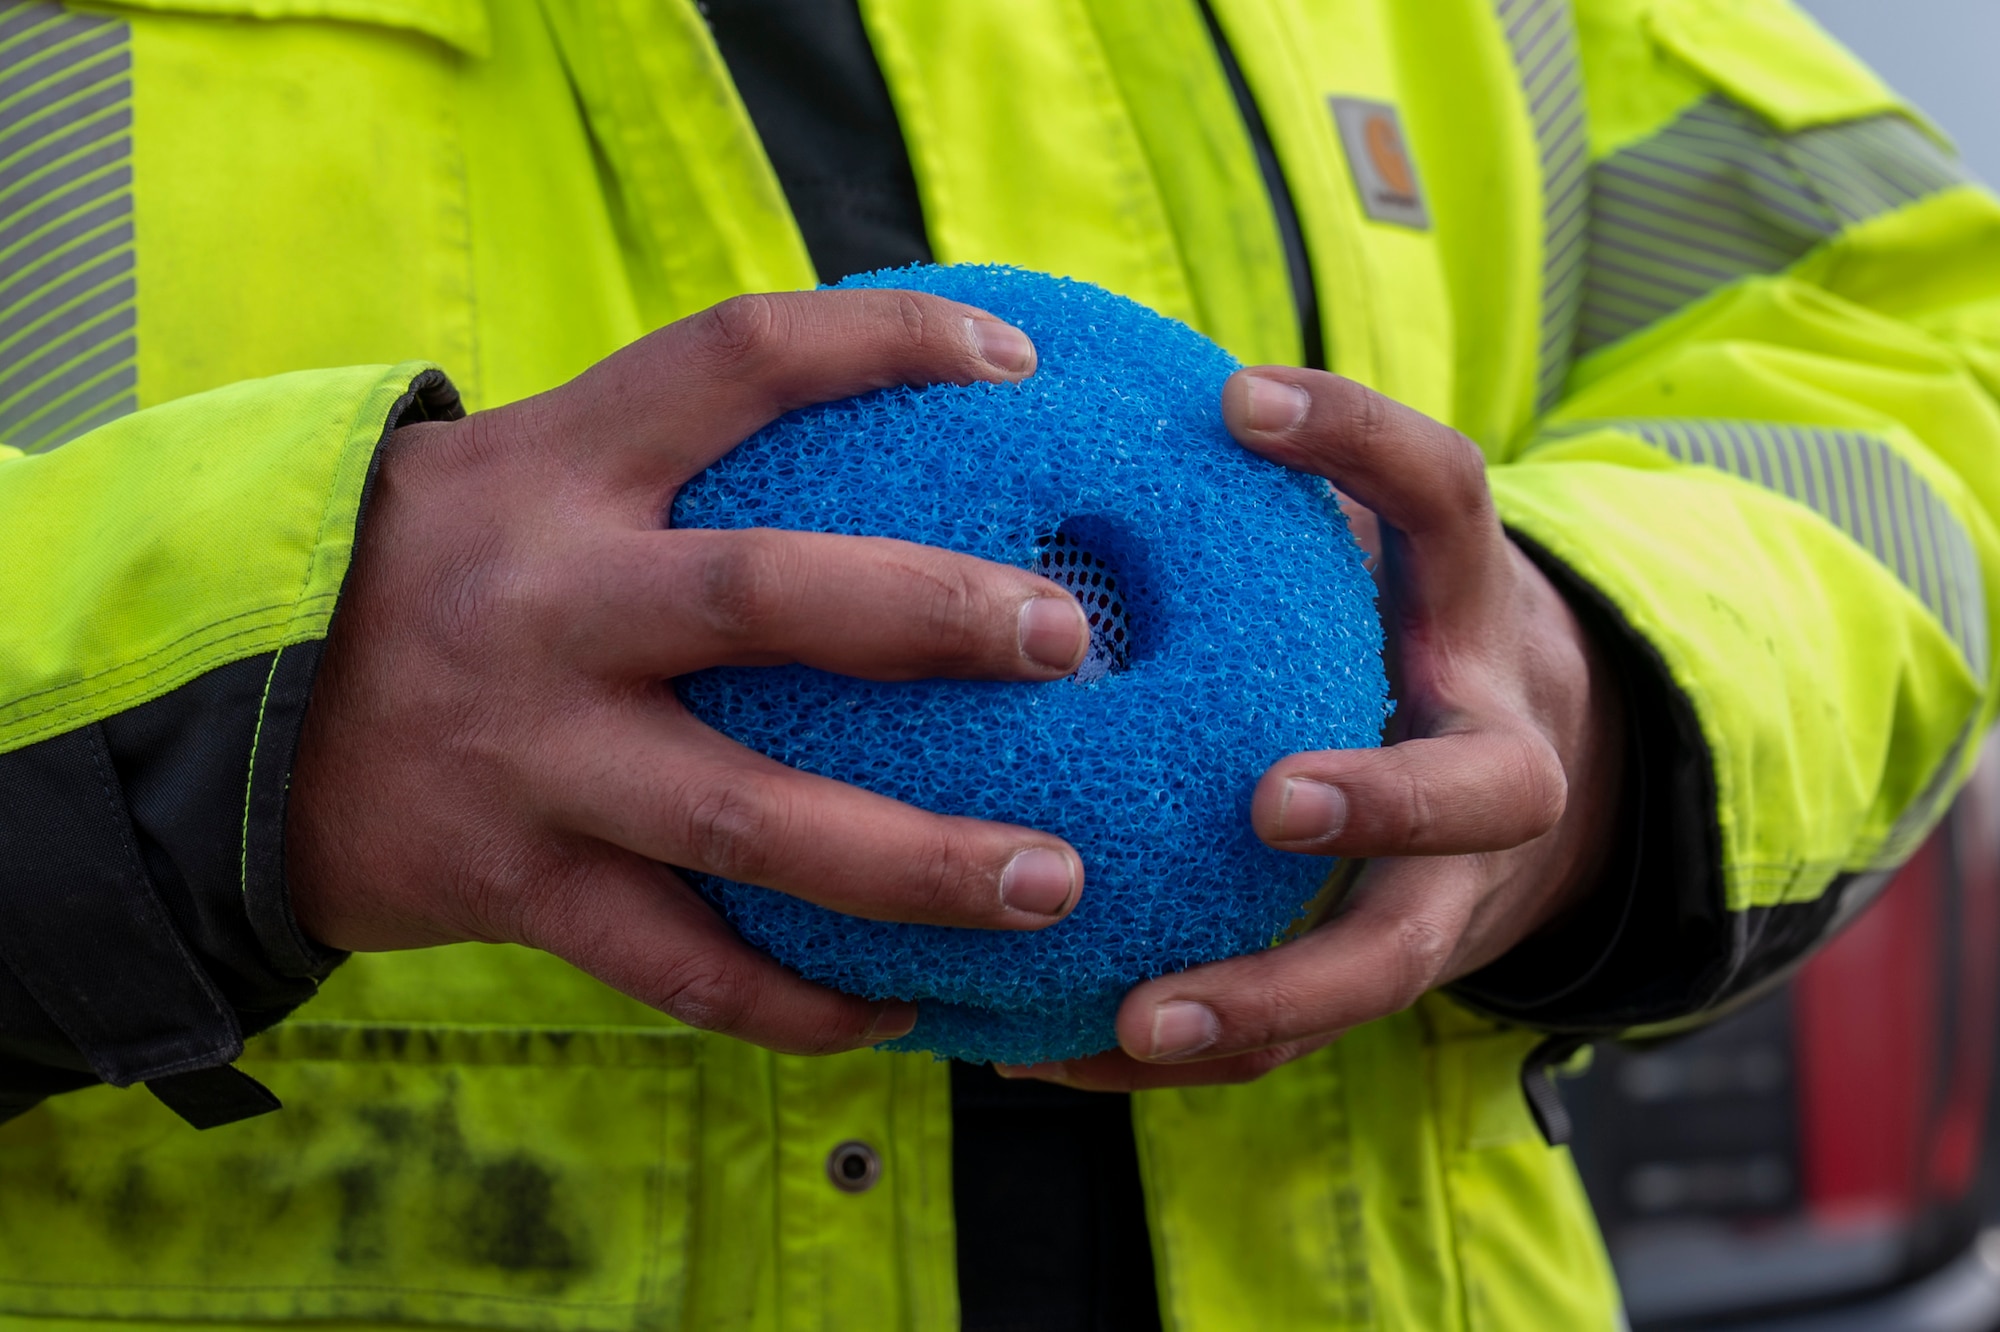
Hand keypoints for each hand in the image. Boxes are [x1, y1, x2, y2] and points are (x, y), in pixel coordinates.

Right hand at [287, 289, 1094, 1055]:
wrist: (210, 720)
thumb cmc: (419, 575)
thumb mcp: (514, 472)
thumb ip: (662, 457)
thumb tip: (869, 438)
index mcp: (558, 468)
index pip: (738, 359)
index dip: (884, 343)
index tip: (1015, 360)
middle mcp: (551, 603)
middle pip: (765, 596)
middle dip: (931, 615)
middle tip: (1068, 639)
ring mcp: (533, 755)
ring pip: (743, 819)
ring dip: (910, 862)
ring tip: (1049, 886)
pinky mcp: (513, 885)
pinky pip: (678, 968)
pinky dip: (793, 1003)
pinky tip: (897, 1014)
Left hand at [1006, 368, 1625, 1089]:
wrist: (1514, 772)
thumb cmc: (1386, 629)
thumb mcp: (1360, 544)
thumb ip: (1255, 491)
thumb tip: (1041, 386)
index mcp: (1467, 616)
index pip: (1445, 499)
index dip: (1360, 443)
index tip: (1238, 399)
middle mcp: (1483, 756)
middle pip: (1483, 794)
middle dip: (1389, 801)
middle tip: (1275, 800)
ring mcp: (1446, 885)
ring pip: (1389, 961)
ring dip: (1271, 995)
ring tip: (1142, 1016)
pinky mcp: (1379, 967)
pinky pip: (1291, 1035)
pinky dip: (1177, 1052)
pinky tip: (1043, 1050)